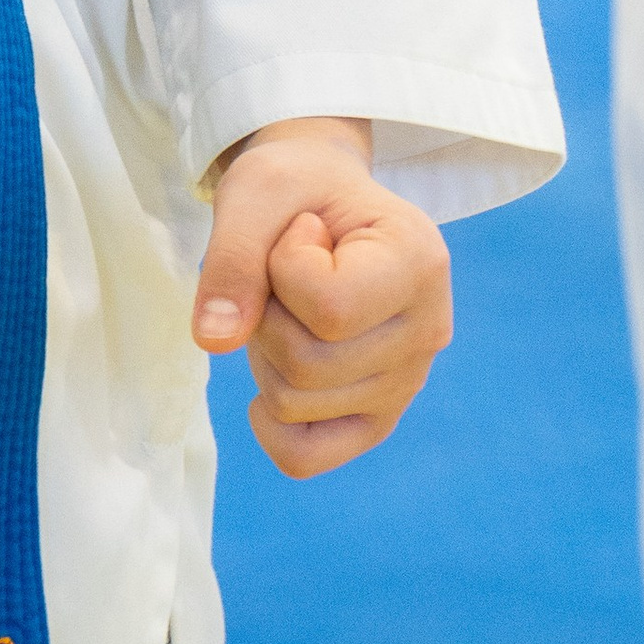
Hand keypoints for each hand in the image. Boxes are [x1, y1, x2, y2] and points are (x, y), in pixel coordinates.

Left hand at [194, 116, 451, 476]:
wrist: (320, 199)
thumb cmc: (297, 188)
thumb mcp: (257, 192)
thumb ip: (234, 257)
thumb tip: (215, 342)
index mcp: (420, 263)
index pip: (329, 307)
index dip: (284, 267)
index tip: (302, 231)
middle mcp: (429, 333)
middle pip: (307, 364)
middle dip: (266, 312)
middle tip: (286, 269)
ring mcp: (406, 384)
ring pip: (295, 405)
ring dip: (267, 349)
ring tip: (293, 302)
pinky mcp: (376, 419)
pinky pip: (304, 456)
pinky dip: (270, 422)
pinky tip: (274, 371)